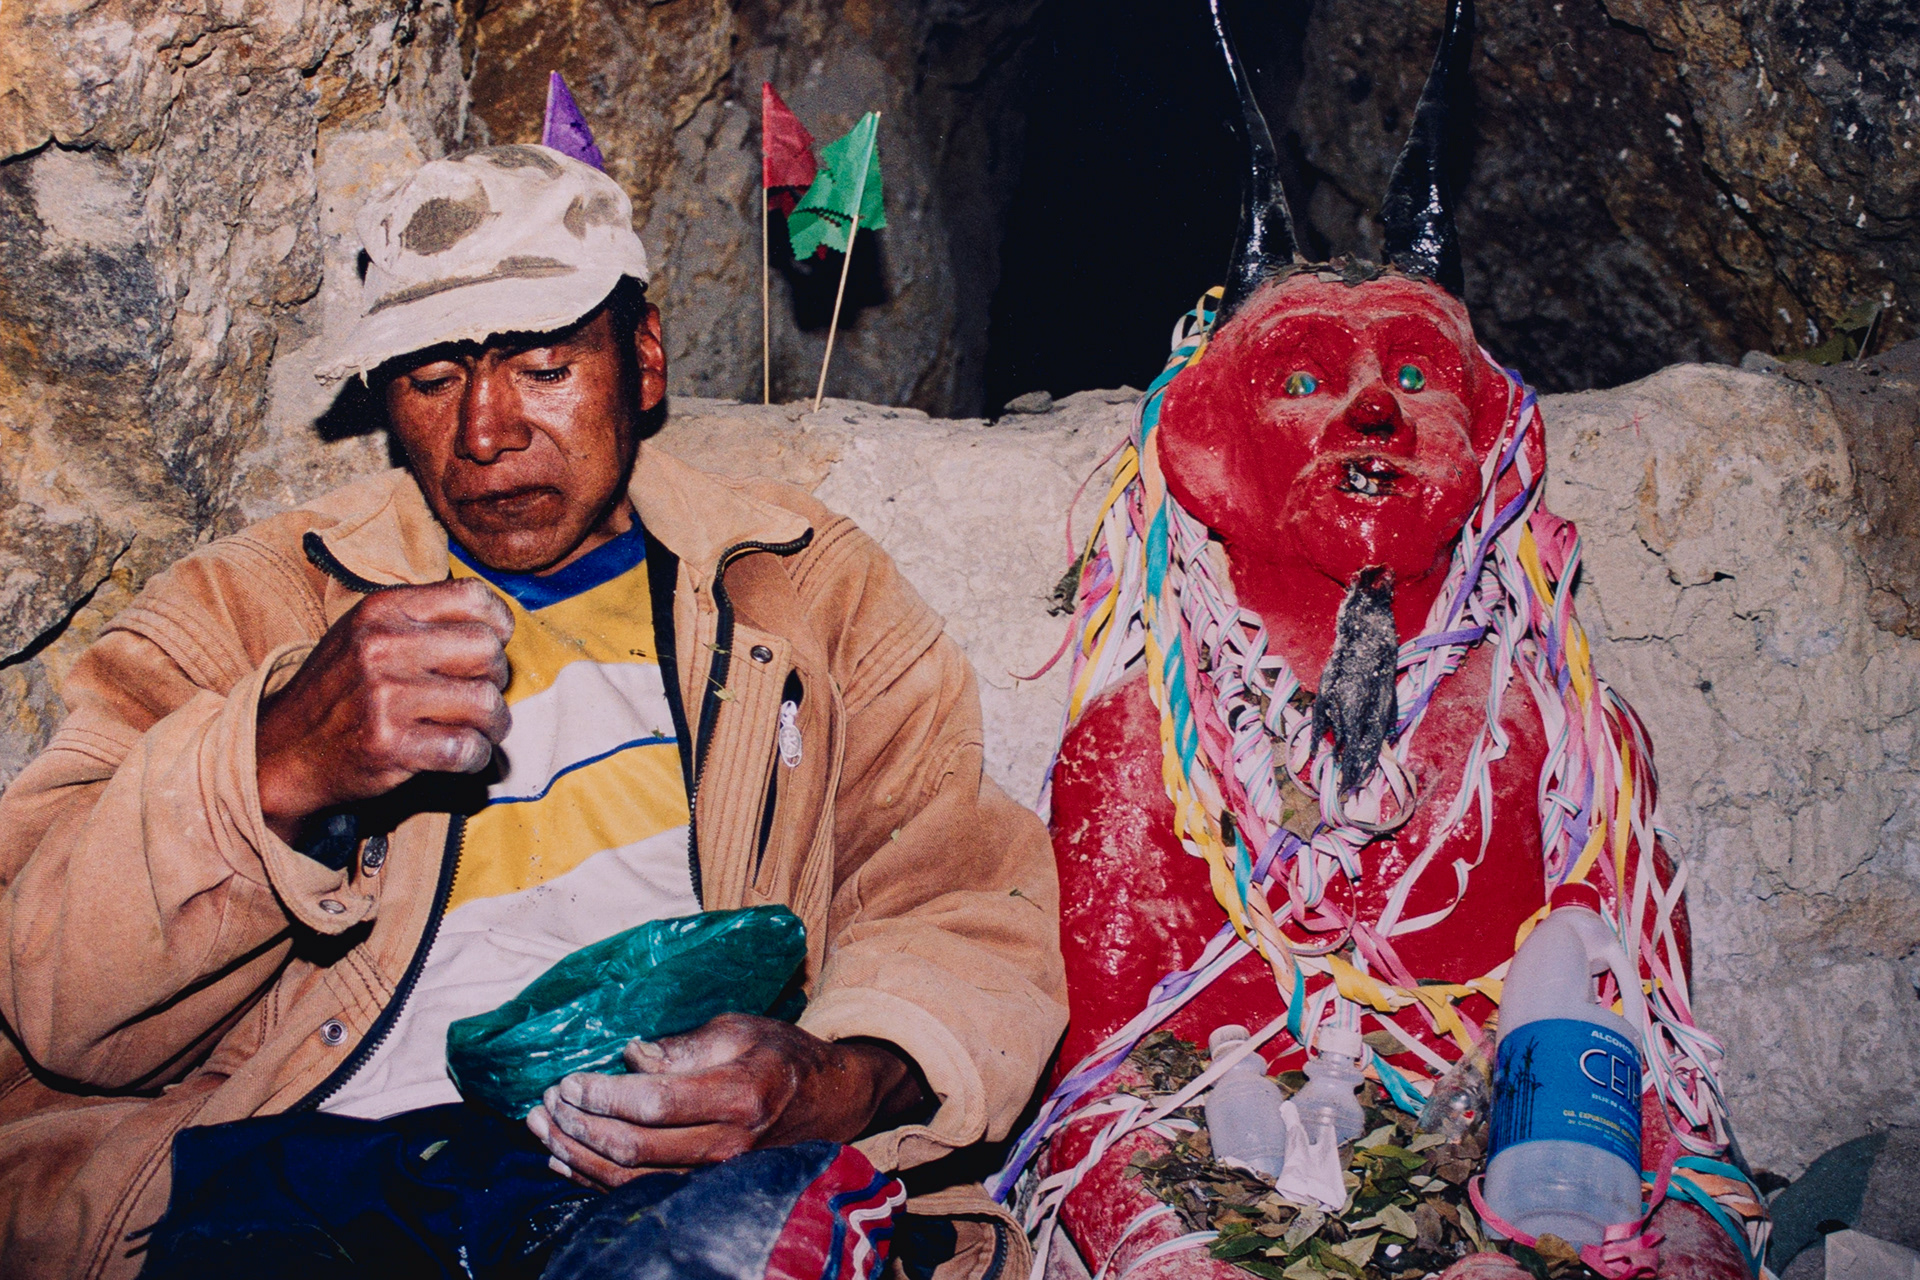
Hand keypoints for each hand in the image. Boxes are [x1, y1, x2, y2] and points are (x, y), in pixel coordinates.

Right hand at [256, 578, 513, 842]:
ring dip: (493, 725)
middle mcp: (382, 646)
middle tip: (479, 697)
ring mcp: (385, 696)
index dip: (498, 627)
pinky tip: (460, 755)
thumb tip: (500, 628)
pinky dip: (475, 757)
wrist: (283, 750)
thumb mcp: (367, 633)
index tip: (492, 647)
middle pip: (488, 652)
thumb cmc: (340, 690)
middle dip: (497, 680)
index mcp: (383, 609)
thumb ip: (425, 621)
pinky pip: (466, 748)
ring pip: (485, 703)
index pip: (475, 599)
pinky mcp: (389, 744)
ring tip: (477, 730)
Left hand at [524, 1013, 924, 1187]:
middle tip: (547, 1102)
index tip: (570, 1081)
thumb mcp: (739, 1030)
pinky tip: (564, 1159)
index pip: (655, 1103)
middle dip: (580, 1125)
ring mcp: (717, 1175)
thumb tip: (630, 1055)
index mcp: (739, 1095)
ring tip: (543, 1129)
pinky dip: (594, 1180)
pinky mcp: (706, 1188)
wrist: (830, 1101)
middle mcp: (729, 1144)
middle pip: (635, 1148)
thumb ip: (682, 1046)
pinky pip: (640, 1193)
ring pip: (630, 1180)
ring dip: (578, 1155)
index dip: (604, 1095)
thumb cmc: (782, 1056)